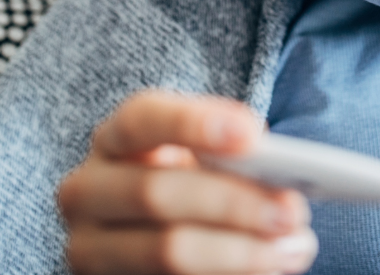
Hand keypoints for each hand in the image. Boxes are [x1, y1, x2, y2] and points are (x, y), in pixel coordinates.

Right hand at [58, 91, 317, 274]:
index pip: (141, 119)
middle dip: (233, 202)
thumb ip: (228, 159)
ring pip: (167, 252)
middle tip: (292, 210)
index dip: (193, 123)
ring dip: (241, 252)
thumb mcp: (200, 162)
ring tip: (293, 248)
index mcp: (112, 141)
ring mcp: (89, 248)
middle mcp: (86, 191)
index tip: (253, 136)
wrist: (148, 239)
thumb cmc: (190, 187)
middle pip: (156, 192)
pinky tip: (267, 270)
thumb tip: (281, 185)